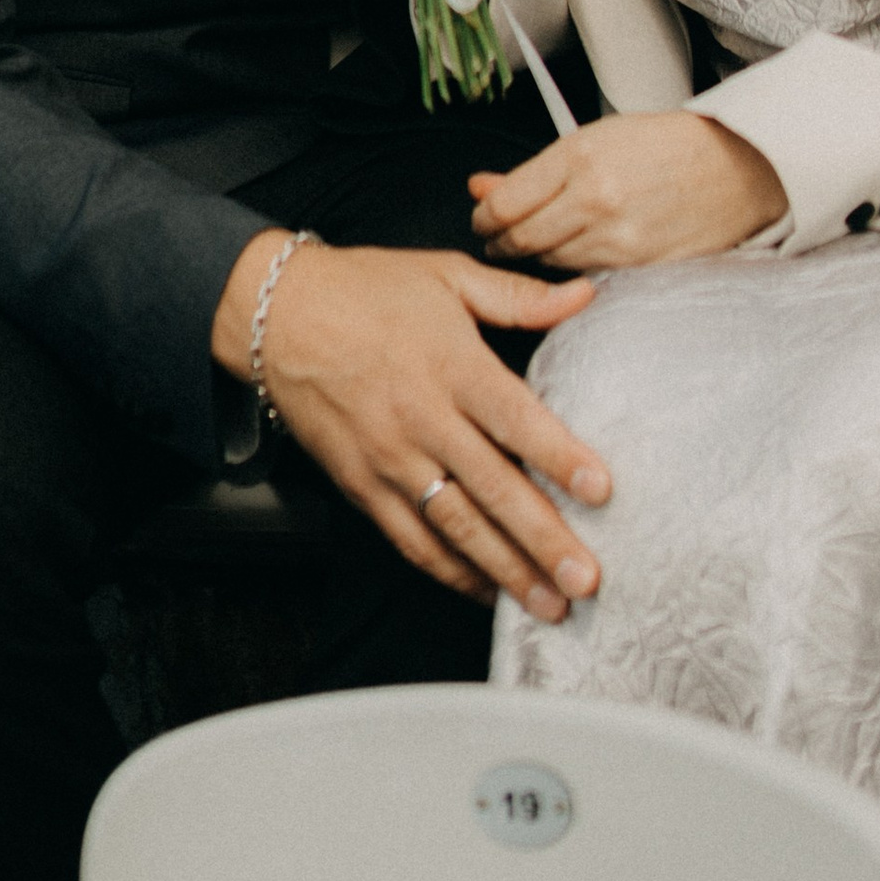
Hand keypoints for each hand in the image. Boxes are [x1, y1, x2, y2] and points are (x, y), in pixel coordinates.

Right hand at [211, 234, 608, 619]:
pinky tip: (489, 592)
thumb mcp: (447, 275)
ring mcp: (390, 460)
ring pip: (456, 527)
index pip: (515, 419)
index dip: (559, 456)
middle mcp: (422, 419)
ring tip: (550, 605)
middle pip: (492, 488)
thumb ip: (519, 296)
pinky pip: (413, 541)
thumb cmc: (368, 290)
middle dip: (543, 540)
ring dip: (507, 571)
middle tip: (587, 580)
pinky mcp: (363, 487)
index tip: (601, 491)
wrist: (278, 317)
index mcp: (450, 364)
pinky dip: (452, 573)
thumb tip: (587, 295)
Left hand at [469, 112, 785, 269]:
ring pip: (549, 261)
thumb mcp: (594, 139)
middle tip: (499, 237)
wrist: (733, 167)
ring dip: (534, 255)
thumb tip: (481, 187)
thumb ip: (532, 171)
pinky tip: (575, 251)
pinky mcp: (637, 266)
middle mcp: (595, 197)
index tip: (484, 217)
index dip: (484, 216)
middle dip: (502, 241)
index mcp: (579, 155)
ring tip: (537, 242)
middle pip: (521, 238)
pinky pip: (583, 274)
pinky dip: (569, 267)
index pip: (505, 203)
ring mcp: (617, 236)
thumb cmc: (665, 146)